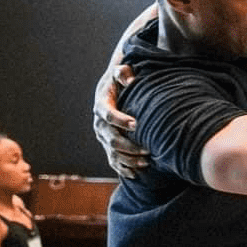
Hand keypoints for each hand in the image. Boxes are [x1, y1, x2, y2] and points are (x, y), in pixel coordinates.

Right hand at [93, 60, 148, 180]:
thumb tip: (129, 80)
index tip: (136, 124)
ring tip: (147, 162)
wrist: (112, 90)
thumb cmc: (120, 80)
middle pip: (111, 139)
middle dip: (129, 146)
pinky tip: (136, 174)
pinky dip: (124, 169)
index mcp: (101, 105)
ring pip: (113, 153)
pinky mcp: (108, 146)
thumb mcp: (120, 72)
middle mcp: (99, 124)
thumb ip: (123, 73)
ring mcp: (103, 137)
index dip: (120, 120)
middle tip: (148, 150)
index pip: (107, 114)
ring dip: (129, 160)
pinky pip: (113, 161)